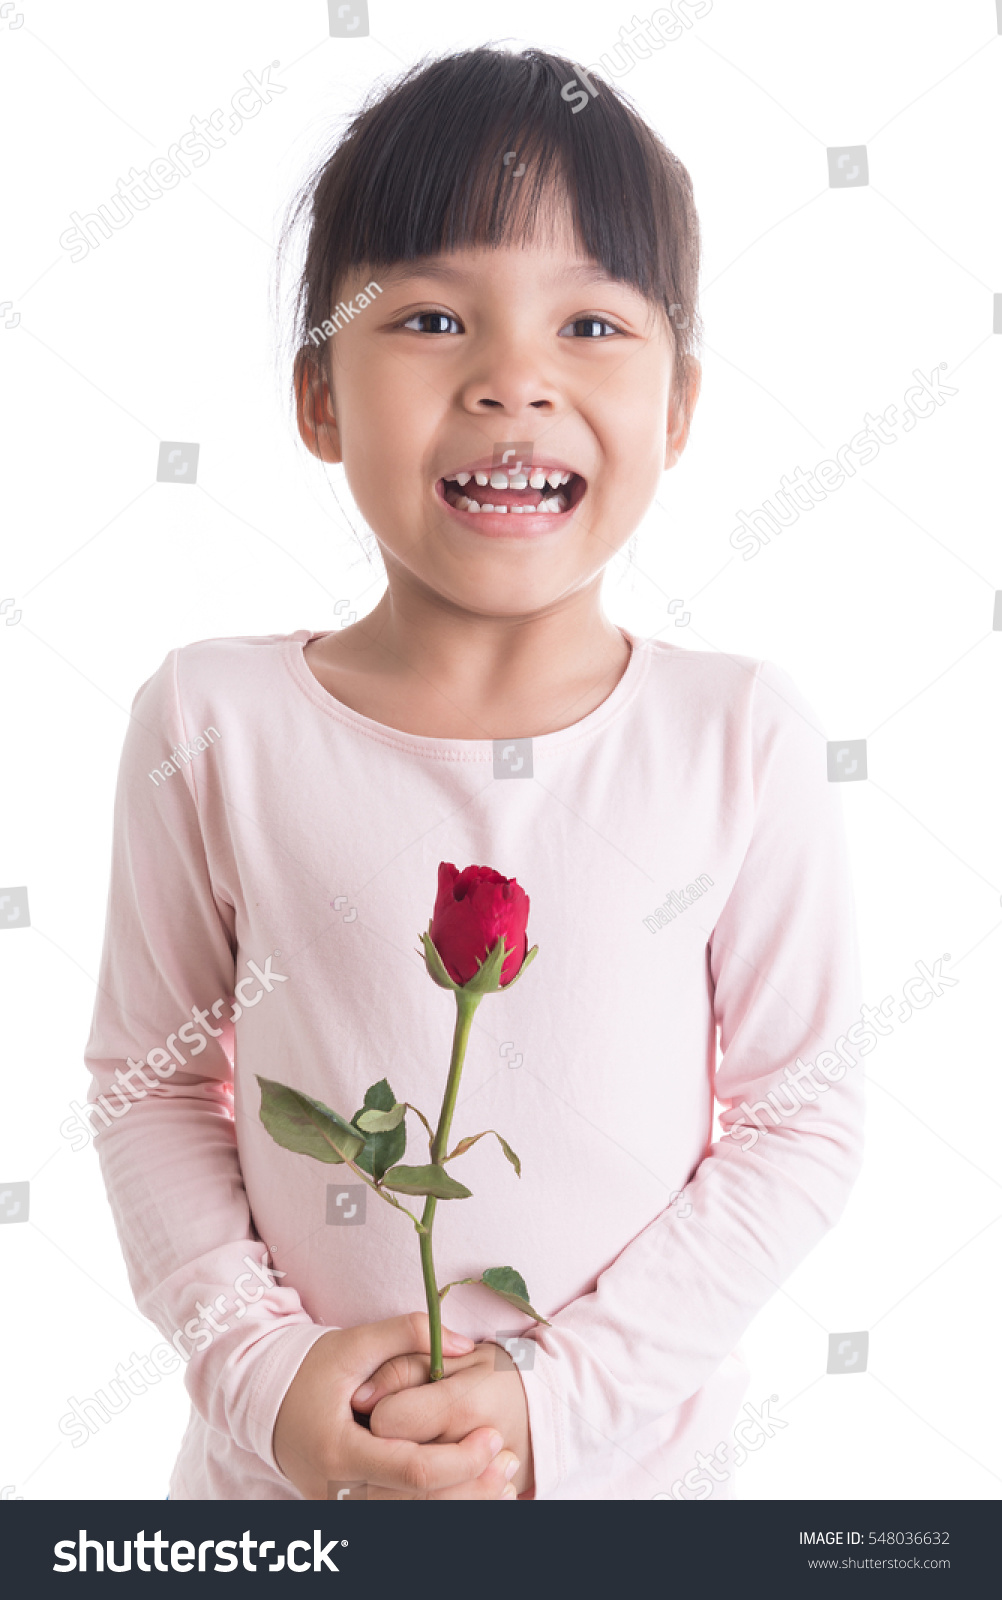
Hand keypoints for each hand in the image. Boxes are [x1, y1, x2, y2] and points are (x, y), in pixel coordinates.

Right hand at [272, 1313, 519, 1499]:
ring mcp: (343, 1508)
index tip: (494, 1437)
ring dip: (463, 1503)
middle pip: (419, 1507)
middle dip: (471, 1487)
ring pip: (414, 1521)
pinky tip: (473, 1493)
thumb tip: (463, 1343)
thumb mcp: (354, 1343)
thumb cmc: (311, 1370)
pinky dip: (440, 1507)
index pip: (411, 1472)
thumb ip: (406, 1333)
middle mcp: (339, 1491)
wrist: (264, 1403)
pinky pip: (402, 1517)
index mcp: (338, 1450)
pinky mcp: (350, 1511)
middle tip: (510, 1462)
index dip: (459, 1459)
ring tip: (504, 1482)